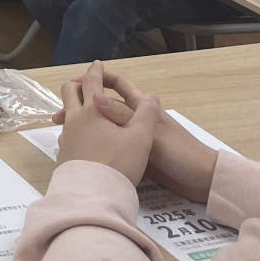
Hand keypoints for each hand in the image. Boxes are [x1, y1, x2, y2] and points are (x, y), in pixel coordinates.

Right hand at [54, 67, 218, 202]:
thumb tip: (96, 97)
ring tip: (64, 139)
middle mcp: (136, 118)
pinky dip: (94, 146)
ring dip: (85, 129)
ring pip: (105, 127)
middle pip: (105, 106)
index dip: (96, 79)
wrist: (200, 181)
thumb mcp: (150, 133)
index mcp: (142, 106)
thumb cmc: (179, 152)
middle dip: (82, 107)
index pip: (116, 84)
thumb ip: (124, 116)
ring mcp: (135, 137)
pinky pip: (110, 145)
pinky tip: (81, 155)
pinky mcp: (135, 155)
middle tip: (59, 119)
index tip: (73, 84)